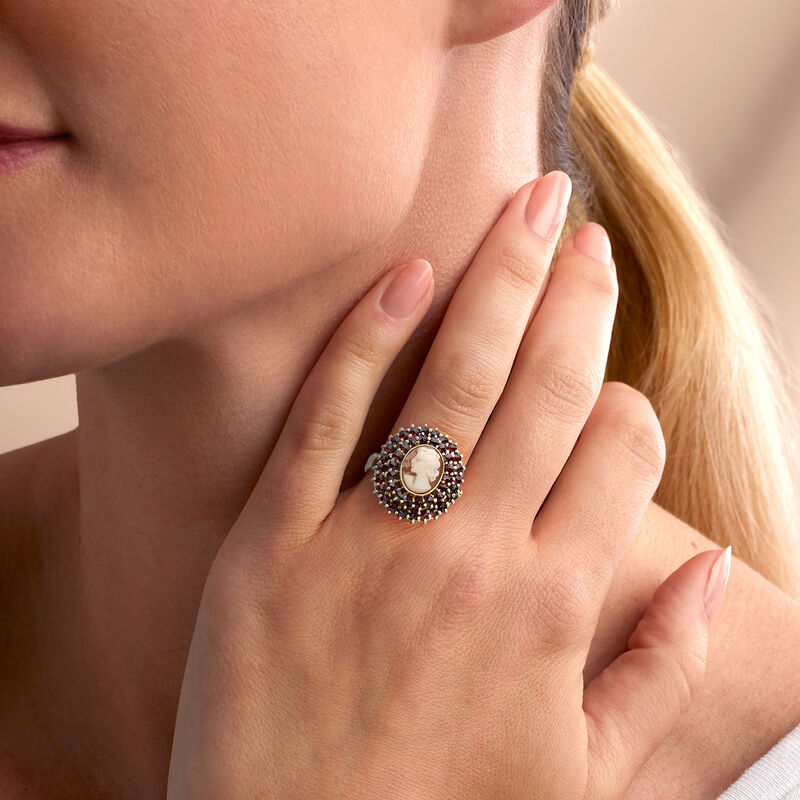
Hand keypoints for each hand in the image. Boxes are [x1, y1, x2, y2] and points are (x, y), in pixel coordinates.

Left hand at [166, 171, 729, 798]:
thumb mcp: (583, 779)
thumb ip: (662, 671)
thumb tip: (717, 569)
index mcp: (552, 606)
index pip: (619, 450)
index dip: (624, 399)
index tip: (609, 380)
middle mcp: (471, 556)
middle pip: (544, 385)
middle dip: (576, 292)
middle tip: (581, 224)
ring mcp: (367, 544)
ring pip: (451, 379)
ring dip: (498, 280)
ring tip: (527, 206)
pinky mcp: (269, 546)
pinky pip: (326, 419)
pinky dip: (365, 339)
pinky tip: (406, 273)